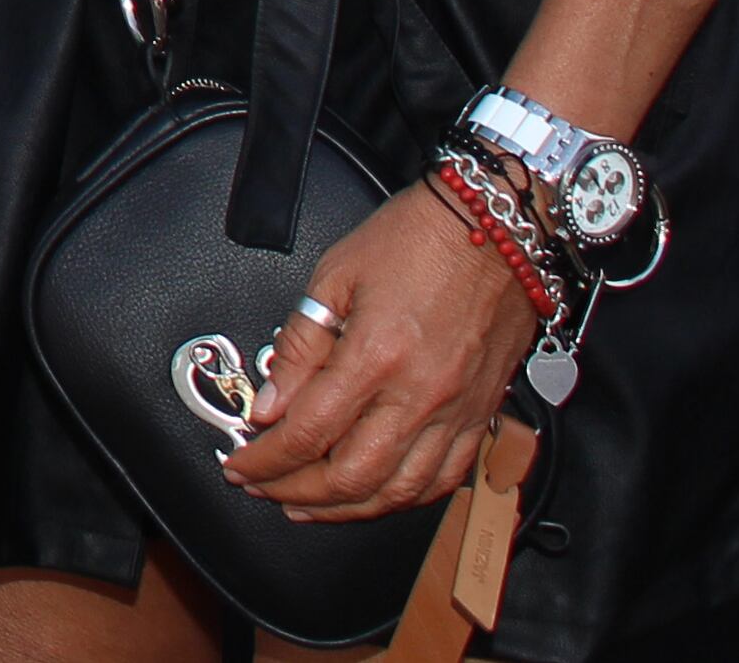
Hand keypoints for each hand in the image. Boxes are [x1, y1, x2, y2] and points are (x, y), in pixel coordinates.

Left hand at [220, 180, 541, 522]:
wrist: (499, 228)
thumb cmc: (418, 239)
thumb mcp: (335, 275)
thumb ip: (300, 346)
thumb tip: (271, 404)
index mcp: (376, 355)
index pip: (306, 433)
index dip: (265, 460)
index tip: (239, 465)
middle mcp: (419, 395)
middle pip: (350, 477)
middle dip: (294, 492)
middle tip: (263, 489)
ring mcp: (456, 412)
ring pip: (398, 492)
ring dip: (345, 509)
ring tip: (307, 505)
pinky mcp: (482, 416)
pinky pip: (444, 480)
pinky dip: (403, 499)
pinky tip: (375, 496)